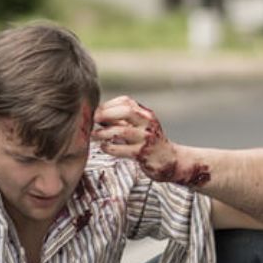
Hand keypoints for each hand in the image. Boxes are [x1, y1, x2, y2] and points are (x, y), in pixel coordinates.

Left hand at [93, 96, 208, 186]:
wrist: (169, 161)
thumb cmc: (149, 143)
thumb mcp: (139, 126)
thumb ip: (122, 120)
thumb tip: (97, 115)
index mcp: (146, 114)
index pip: (126, 101)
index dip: (108, 105)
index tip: (96, 111)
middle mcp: (148, 123)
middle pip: (126, 111)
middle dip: (106, 114)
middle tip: (93, 120)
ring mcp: (146, 138)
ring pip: (122, 131)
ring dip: (104, 133)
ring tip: (94, 136)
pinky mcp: (142, 154)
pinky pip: (122, 149)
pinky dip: (109, 148)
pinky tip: (104, 147)